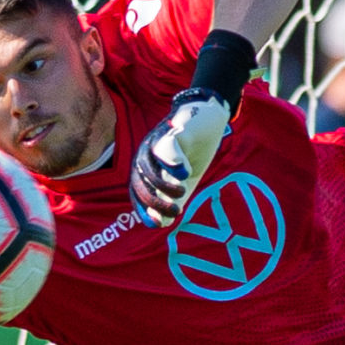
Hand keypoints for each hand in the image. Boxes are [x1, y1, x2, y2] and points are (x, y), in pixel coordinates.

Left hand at [130, 88, 229, 226]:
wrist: (208, 120)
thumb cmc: (193, 152)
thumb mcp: (185, 180)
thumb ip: (175, 198)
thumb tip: (163, 223)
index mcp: (146, 168)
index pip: (136, 191)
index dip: (142, 209)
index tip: (156, 224)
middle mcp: (145, 155)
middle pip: (139, 180)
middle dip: (154, 200)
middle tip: (176, 211)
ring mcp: (156, 142)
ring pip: (147, 165)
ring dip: (163, 183)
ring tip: (181, 193)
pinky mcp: (171, 131)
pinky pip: (165, 146)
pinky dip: (172, 161)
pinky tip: (184, 173)